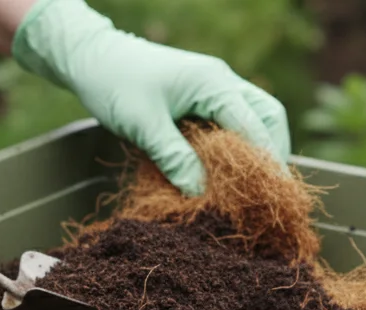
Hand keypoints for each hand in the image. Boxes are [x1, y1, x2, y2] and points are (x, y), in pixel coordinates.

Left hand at [11, 0, 290, 196]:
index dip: (265, 164)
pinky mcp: (201, 97)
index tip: (270, 196)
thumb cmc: (115, 84)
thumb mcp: (143, 125)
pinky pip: (232, 121)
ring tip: (250, 186)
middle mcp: (222, 82)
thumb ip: (174, 159)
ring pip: (253, 118)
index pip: (255, 127)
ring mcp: (213, 88)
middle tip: (267, 191)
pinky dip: (236, 146)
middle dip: (272, 154)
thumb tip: (201, 194)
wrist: (92, 59)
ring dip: (256, 150)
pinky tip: (226, 171)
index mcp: (213, 83)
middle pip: (268, 117)